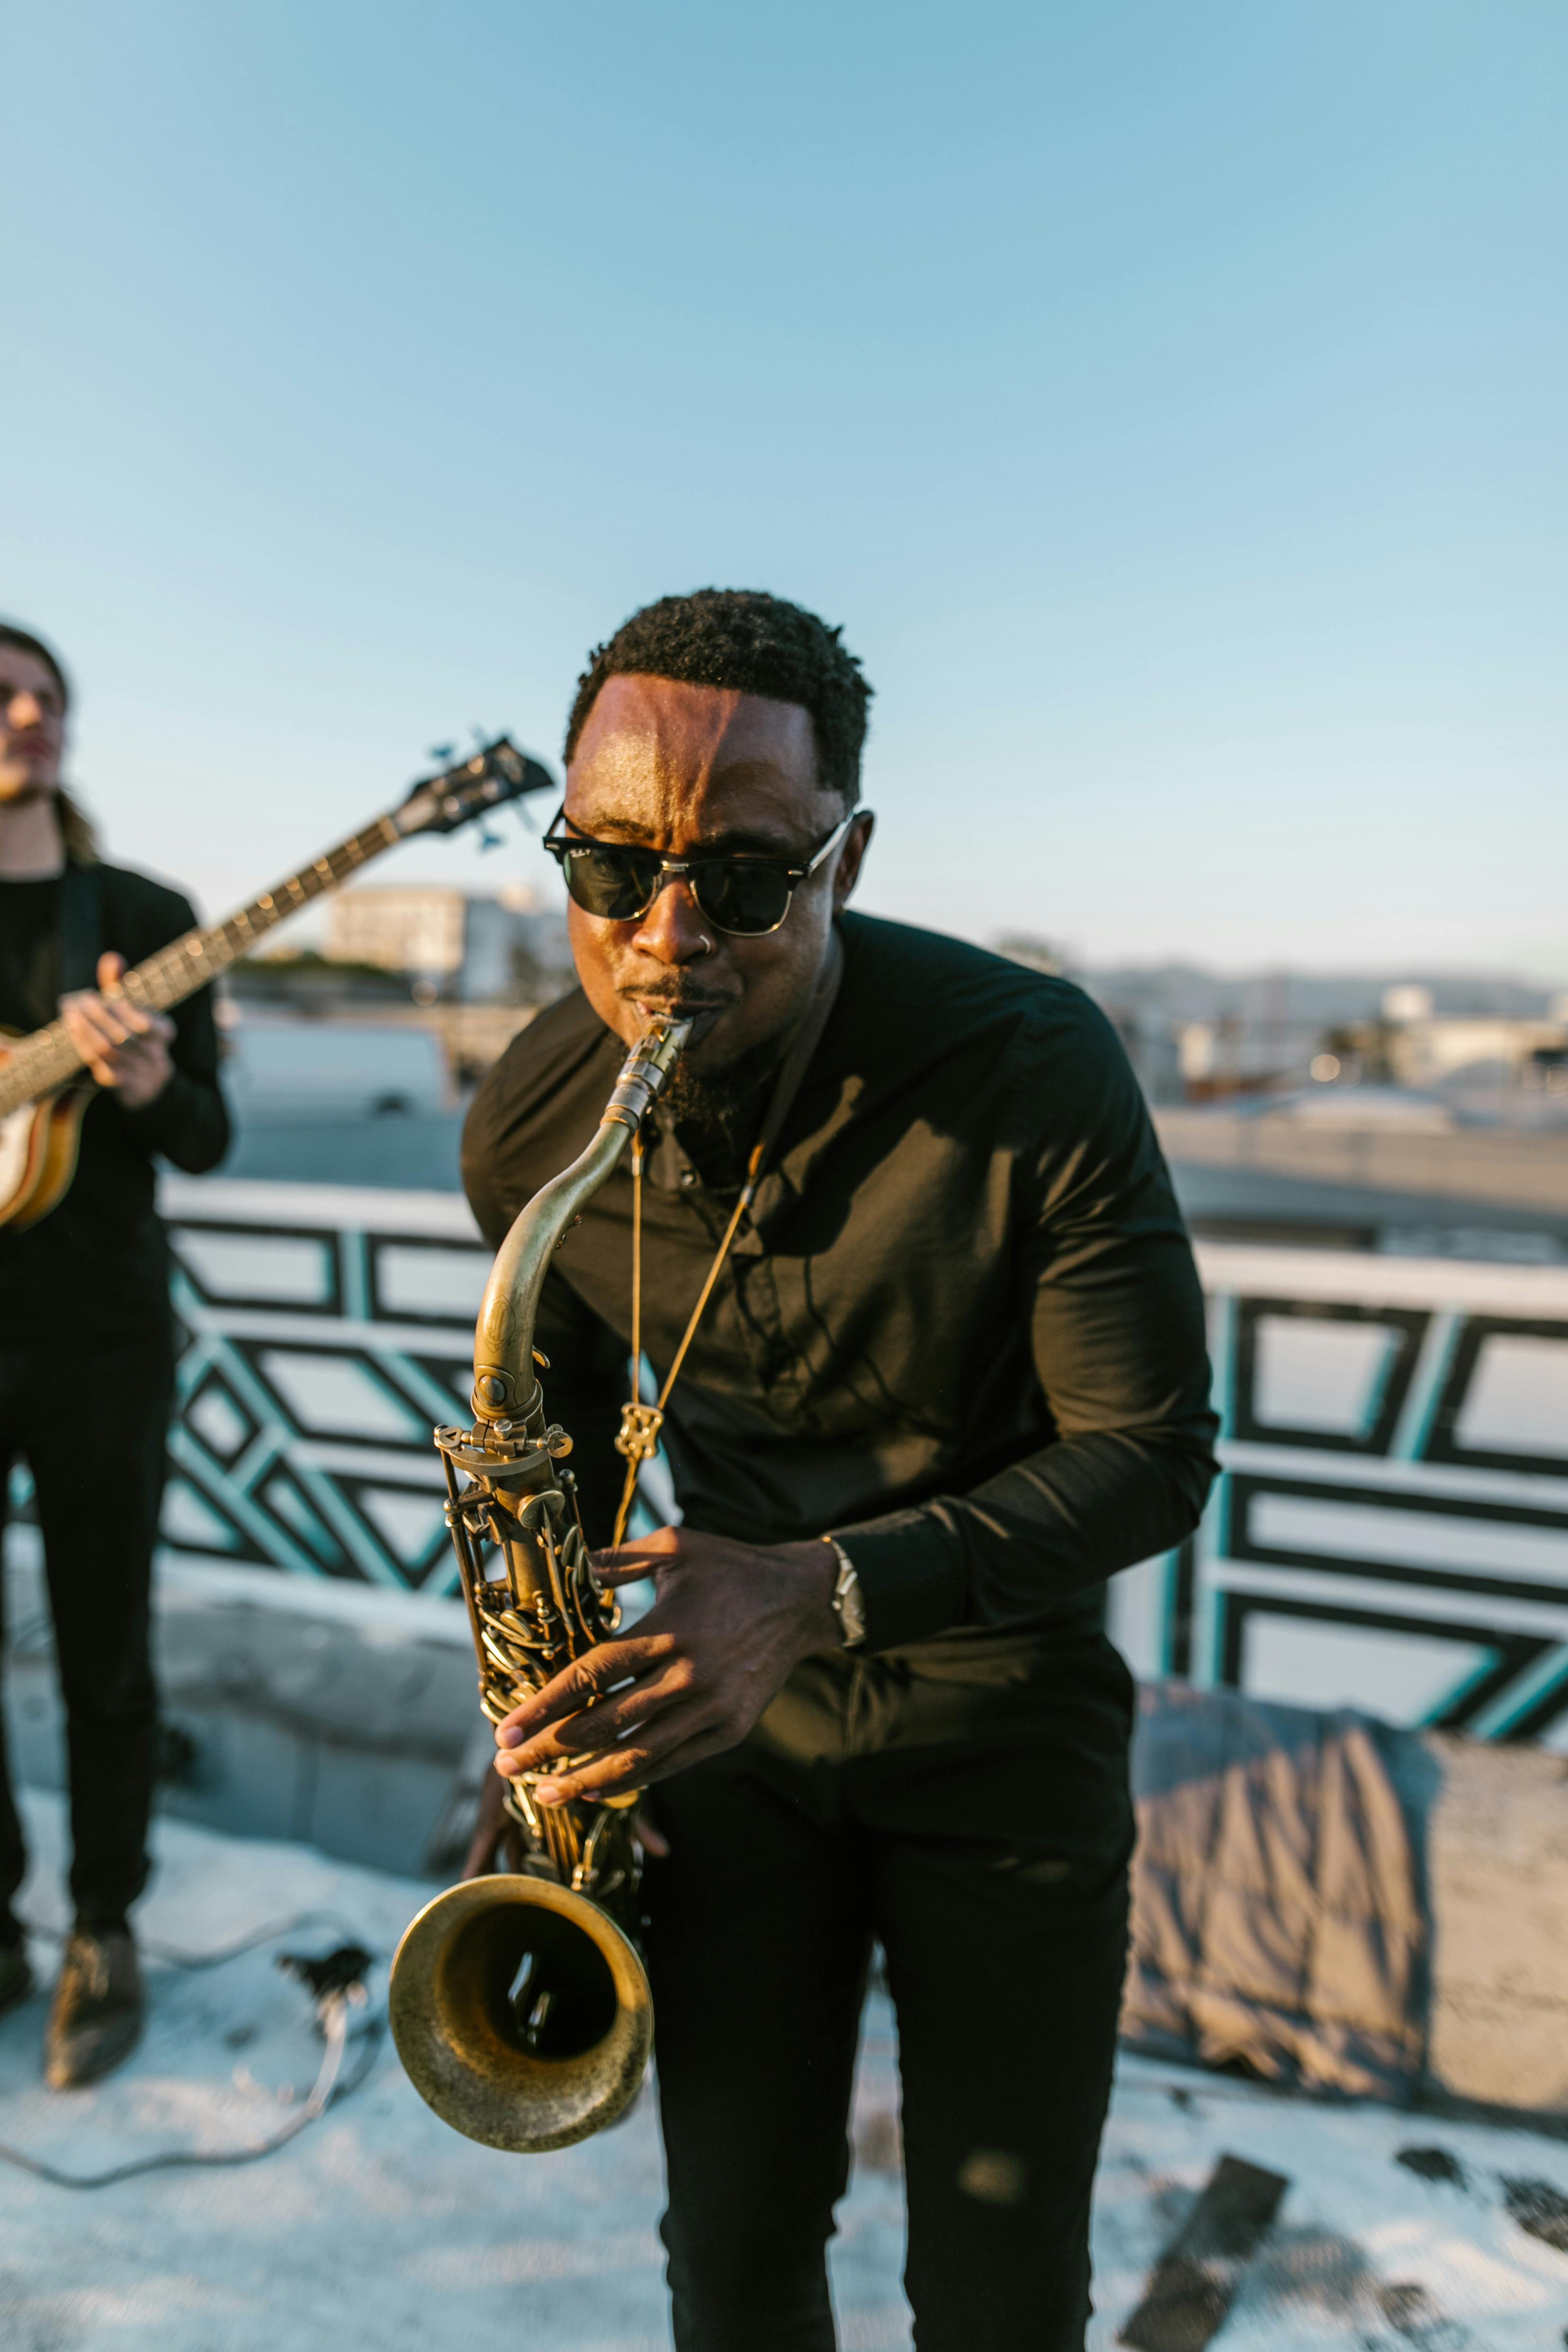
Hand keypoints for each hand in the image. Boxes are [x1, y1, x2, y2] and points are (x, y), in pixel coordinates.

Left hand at [61, 952, 175, 1108]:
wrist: (145, 1081)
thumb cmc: (135, 1033)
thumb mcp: (134, 1006)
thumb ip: (121, 984)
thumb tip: (111, 959)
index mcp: (164, 1032)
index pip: (150, 1024)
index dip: (129, 1013)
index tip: (111, 999)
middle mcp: (155, 1055)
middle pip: (124, 1035)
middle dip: (99, 1015)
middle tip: (80, 999)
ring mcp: (138, 1072)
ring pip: (108, 1048)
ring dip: (86, 1028)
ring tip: (72, 1011)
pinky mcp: (119, 1083)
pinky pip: (98, 1063)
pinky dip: (83, 1043)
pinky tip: (73, 1028)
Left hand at [492, 1525, 838, 1805]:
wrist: (803, 1599)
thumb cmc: (730, 1568)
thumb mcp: (675, 1548)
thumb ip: (617, 1561)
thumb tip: (564, 1565)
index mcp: (667, 1629)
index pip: (592, 1675)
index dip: (544, 1706)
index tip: (505, 1731)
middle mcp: (688, 1674)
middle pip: (605, 1724)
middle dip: (549, 1750)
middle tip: (506, 1768)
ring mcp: (713, 1707)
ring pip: (638, 1756)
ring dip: (585, 1779)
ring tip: (545, 1794)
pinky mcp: (732, 1729)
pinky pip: (674, 1763)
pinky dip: (634, 1780)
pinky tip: (597, 1788)